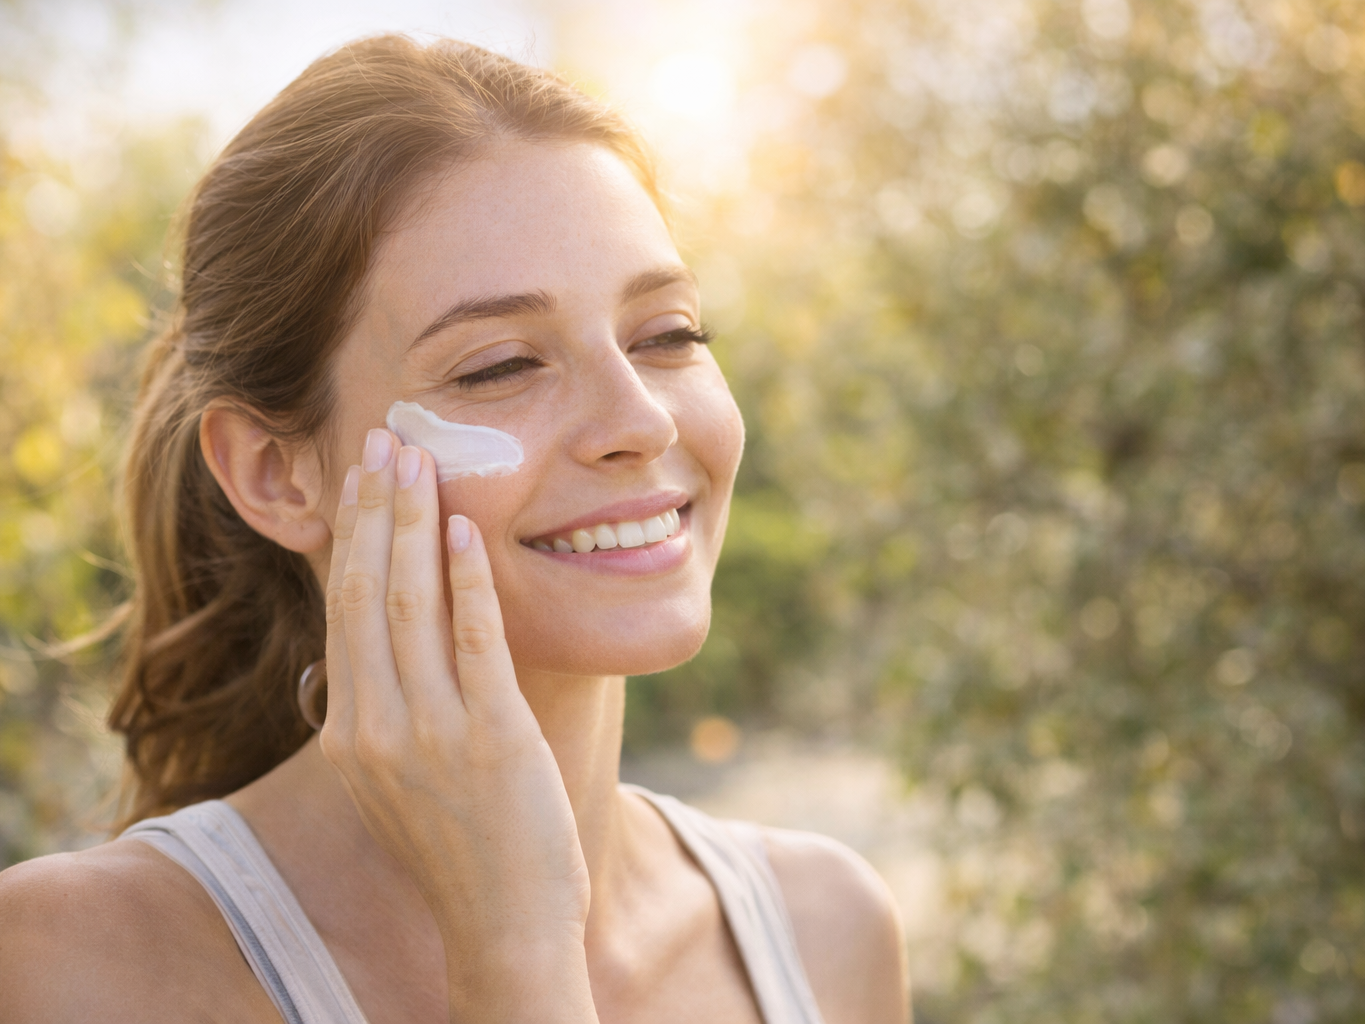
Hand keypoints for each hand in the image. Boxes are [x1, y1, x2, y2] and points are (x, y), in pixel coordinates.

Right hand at [319, 428, 594, 1023]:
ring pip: (409, 604)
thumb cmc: (460, 848)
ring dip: (411, 524)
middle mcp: (377, 726)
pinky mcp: (491, 736)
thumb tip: (373, 651)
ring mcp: (431, 732)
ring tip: (416, 461)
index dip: (350, 538)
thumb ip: (384, 713)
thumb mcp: (398, 779)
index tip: (358, 480)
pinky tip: (465, 529)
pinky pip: (474, 641)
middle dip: (373, 510)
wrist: (504, 926)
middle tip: (382, 440)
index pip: (342, 611)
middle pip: (365, 592)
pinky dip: (467, 579)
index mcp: (351, 733)